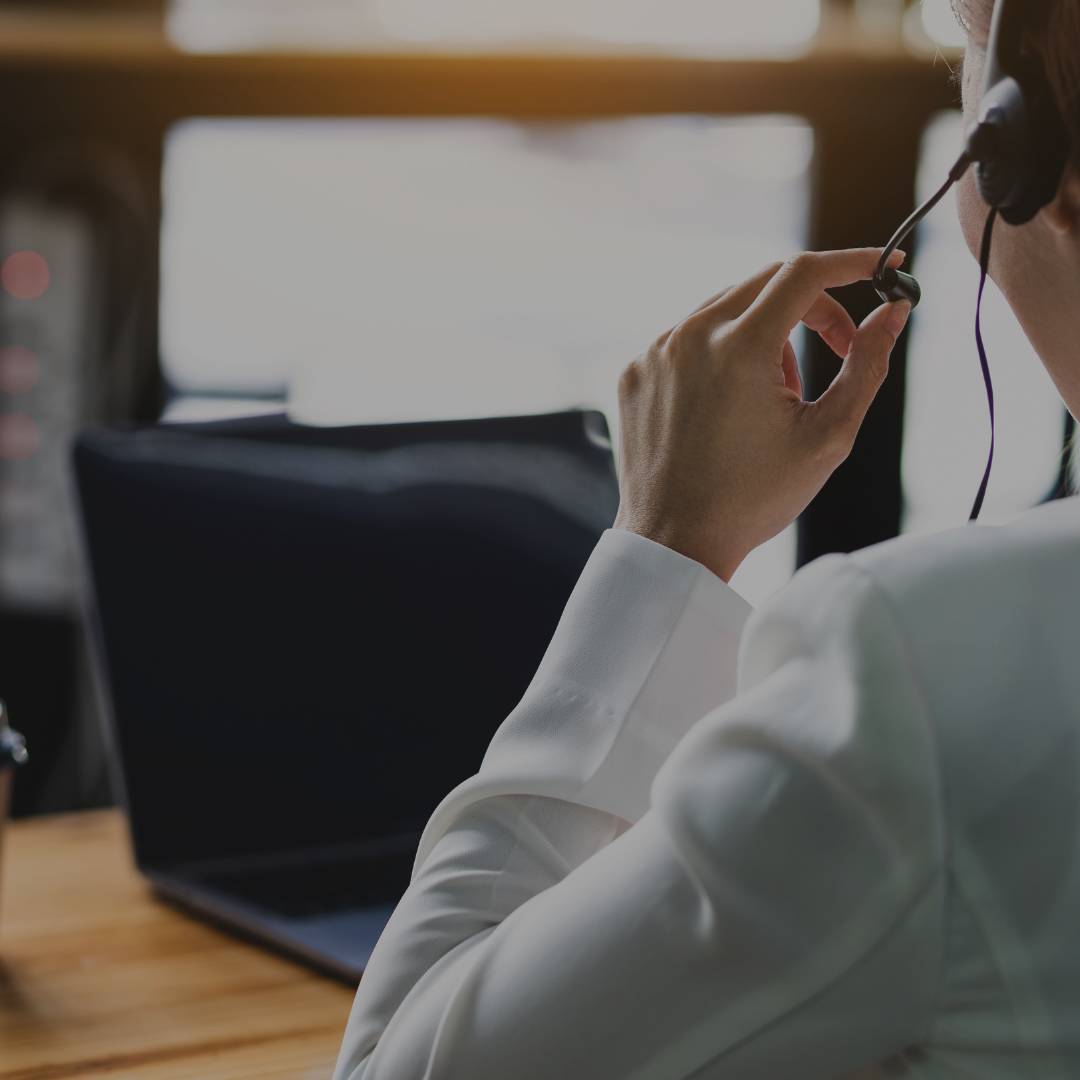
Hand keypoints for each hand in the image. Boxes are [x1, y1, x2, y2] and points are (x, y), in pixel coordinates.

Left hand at [613, 248, 910, 581]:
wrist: (675, 541)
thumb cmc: (752, 499)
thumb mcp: (827, 436)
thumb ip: (867, 364)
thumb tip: (893, 312)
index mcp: (739, 346)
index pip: (804, 272)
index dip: (853, 262)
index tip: (884, 267)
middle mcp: (689, 336)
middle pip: (768, 282)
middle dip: (815, 307)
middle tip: (840, 348)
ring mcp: (655, 352)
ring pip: (728, 308)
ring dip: (767, 336)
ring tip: (775, 400)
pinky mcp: (636, 371)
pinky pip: (690, 338)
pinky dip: (722, 355)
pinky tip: (729, 409)